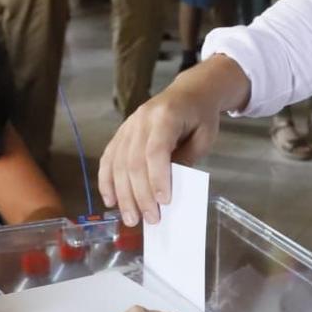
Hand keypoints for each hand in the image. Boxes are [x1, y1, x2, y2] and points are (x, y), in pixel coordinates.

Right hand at [97, 58, 245, 223]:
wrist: (190, 91)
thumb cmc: (201, 116)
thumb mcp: (204, 137)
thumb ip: (186, 160)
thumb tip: (166, 191)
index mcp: (166, 116)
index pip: (156, 151)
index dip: (157, 178)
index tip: (163, 203)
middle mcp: (142, 119)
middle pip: (134, 161)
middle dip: (140, 194)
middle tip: (149, 219)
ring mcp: (128, 125)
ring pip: (118, 163)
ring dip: (122, 194)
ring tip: (130, 218)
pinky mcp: (121, 133)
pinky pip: (108, 158)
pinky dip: (107, 181)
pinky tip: (110, 200)